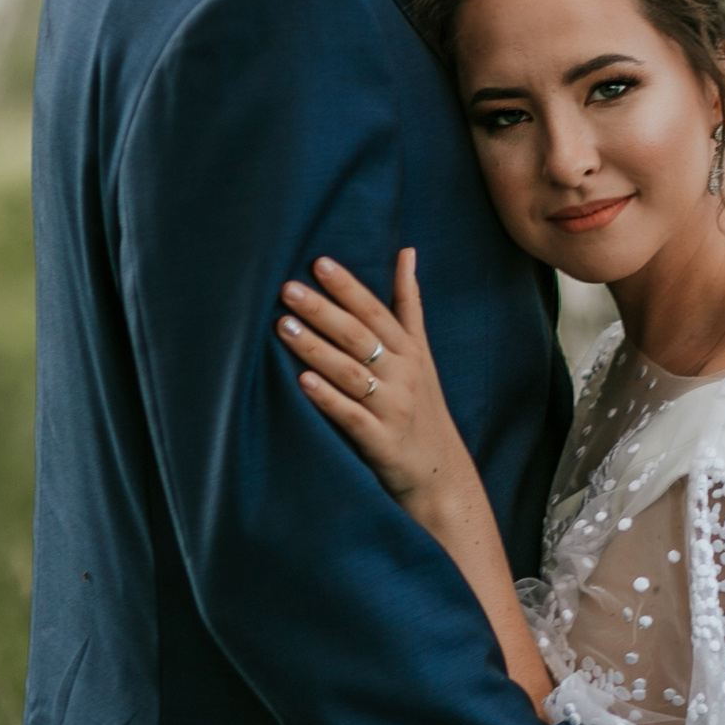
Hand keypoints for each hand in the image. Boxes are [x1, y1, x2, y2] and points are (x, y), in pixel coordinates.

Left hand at [279, 251, 473, 512]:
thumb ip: (409, 303)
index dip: (348, 287)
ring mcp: (393, 408)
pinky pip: (351, 416)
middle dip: (323, 311)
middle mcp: (404, 374)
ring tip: (284, 326)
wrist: (441, 472)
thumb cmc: (422, 405)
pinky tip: (302, 381)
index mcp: (410, 349)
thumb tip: (407, 251)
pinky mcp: (381, 441)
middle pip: (359, 336)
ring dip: (316, 348)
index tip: (319, 263)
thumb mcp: (422, 352)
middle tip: (288, 289)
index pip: (376, 310)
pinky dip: (328, 398)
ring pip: (350, 372)